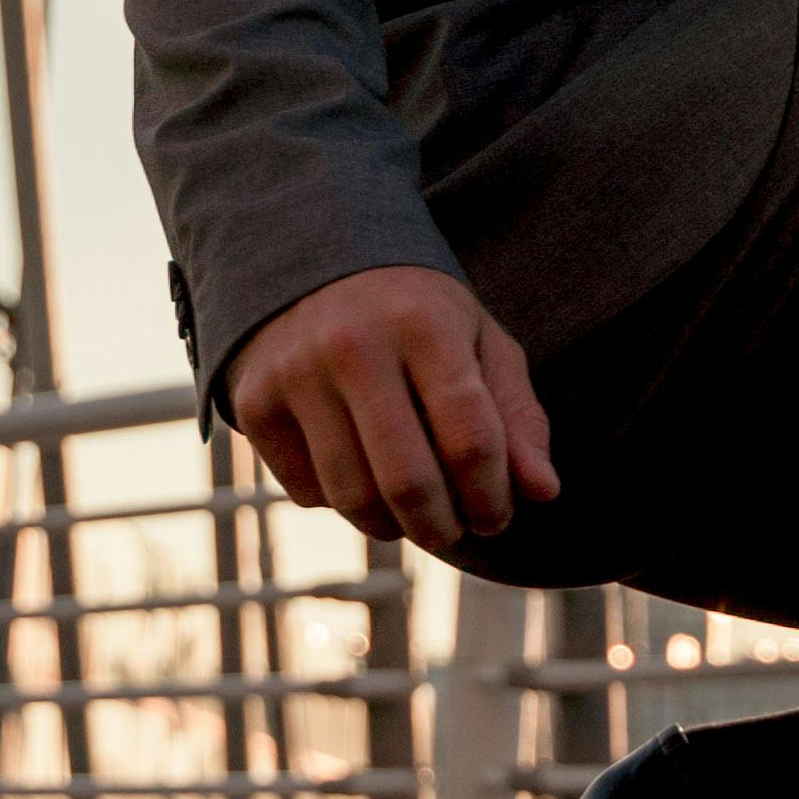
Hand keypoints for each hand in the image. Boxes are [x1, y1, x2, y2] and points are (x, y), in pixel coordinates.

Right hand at [227, 267, 552, 548]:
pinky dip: (342, 504)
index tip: (498, 517)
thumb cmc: (416, 316)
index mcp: (424, 324)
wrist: (311, 263)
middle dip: (443, 528)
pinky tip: (363, 478)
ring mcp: (295, 374)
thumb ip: (517, 416)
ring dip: (393, 528)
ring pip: (352, 497)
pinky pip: (306, 492)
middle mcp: (353, 345)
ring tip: (415, 518)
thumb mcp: (479, 343)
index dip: (492, 496)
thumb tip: (544, 492)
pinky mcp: (254, 402)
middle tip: (457, 535)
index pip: (470, 438)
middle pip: (407, 481)